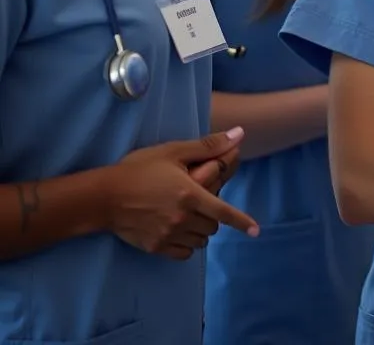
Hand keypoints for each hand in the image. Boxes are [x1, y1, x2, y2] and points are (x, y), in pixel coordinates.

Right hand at [106, 128, 259, 260]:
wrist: (103, 196)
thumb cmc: (140, 169)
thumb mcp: (174, 152)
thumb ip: (208, 146)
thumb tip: (239, 135)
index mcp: (190, 195)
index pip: (224, 213)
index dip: (242, 222)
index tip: (256, 230)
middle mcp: (182, 219)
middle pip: (213, 226)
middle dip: (214, 216)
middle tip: (202, 203)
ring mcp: (168, 235)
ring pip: (200, 240)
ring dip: (202, 230)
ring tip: (191, 216)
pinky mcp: (155, 247)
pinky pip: (184, 253)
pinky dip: (188, 244)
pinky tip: (180, 231)